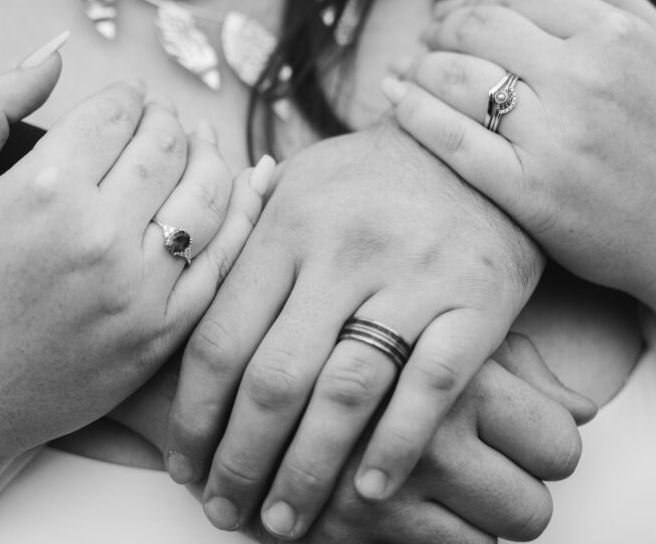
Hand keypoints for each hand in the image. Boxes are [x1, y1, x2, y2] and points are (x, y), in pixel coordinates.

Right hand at [0, 41, 270, 465]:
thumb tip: (53, 54)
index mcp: (45, 190)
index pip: (118, 112)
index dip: (127, 93)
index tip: (127, 95)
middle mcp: (100, 237)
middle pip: (167, 146)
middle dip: (166, 118)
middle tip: (160, 117)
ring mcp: (138, 291)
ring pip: (208, 195)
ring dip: (209, 157)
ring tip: (197, 145)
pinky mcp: (160, 334)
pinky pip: (222, 262)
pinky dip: (237, 217)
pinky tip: (233, 194)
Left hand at [163, 124, 544, 538]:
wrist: (475, 148)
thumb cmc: (372, 177)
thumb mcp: (299, 184)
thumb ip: (243, 241)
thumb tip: (179, 295)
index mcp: (288, 225)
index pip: (221, 337)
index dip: (193, 415)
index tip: (181, 463)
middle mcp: (344, 251)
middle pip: (275, 378)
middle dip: (240, 460)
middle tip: (222, 510)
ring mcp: (413, 278)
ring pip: (346, 393)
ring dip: (307, 471)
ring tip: (283, 521)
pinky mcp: (477, 302)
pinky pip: (430, 387)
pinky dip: (396, 445)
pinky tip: (367, 491)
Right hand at [247, 333, 592, 542]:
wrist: (231, 364)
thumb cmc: (354, 334)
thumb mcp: (434, 324)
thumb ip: (515, 365)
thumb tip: (582, 410)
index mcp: (457, 365)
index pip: (561, 445)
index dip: (548, 450)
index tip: (523, 444)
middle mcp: (430, 427)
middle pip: (532, 510)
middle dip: (515, 502)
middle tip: (486, 479)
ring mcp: (387, 483)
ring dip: (472, 528)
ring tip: (439, 492)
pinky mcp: (346, 526)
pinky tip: (398, 505)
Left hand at [386, 0, 655, 309]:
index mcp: (617, 36)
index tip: (455, 14)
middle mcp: (584, 79)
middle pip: (478, 30)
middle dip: (440, 28)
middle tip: (426, 40)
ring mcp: (555, 137)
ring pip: (456, 78)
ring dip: (418, 65)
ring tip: (408, 70)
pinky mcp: (530, 191)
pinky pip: (450, 139)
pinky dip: (412, 112)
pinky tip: (395, 101)